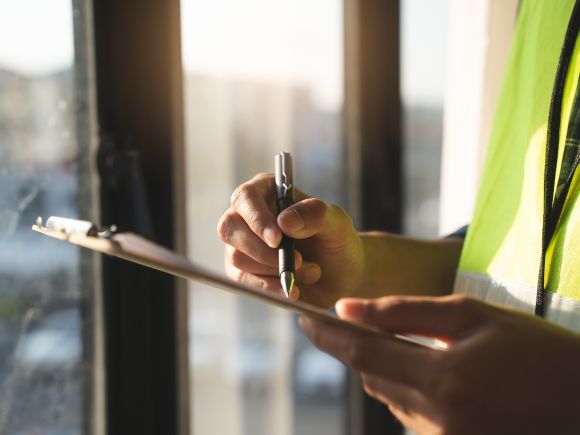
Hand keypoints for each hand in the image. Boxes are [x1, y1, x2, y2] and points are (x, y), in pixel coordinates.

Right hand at [217, 172, 364, 306]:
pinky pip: (243, 281)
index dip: (257, 218)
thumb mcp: (337, 222)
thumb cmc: (336, 239)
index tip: (277, 239)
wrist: (341, 274)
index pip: (245, 198)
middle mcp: (248, 215)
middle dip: (262, 250)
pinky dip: (268, 287)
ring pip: (237, 258)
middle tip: (298, 261)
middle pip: (230, 228)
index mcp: (266, 191)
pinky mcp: (243, 271)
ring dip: (276, 270)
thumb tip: (284, 221)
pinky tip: (292, 289)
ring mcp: (241, 244)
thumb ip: (315, 214)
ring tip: (311, 271)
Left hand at [299, 294, 579, 433]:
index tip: (302, 317)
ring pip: (390, 397)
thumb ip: (406, 312)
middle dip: (357, 347)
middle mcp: (437, 421)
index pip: (362, 354)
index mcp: (443, 382)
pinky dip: (410, 389)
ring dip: (387, 367)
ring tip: (409, 344)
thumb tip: (349, 308)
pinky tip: (436, 374)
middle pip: (372, 377)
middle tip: (355, 320)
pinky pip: (412, 416)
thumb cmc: (539, 354)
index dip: (327, 335)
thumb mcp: (475, 318)